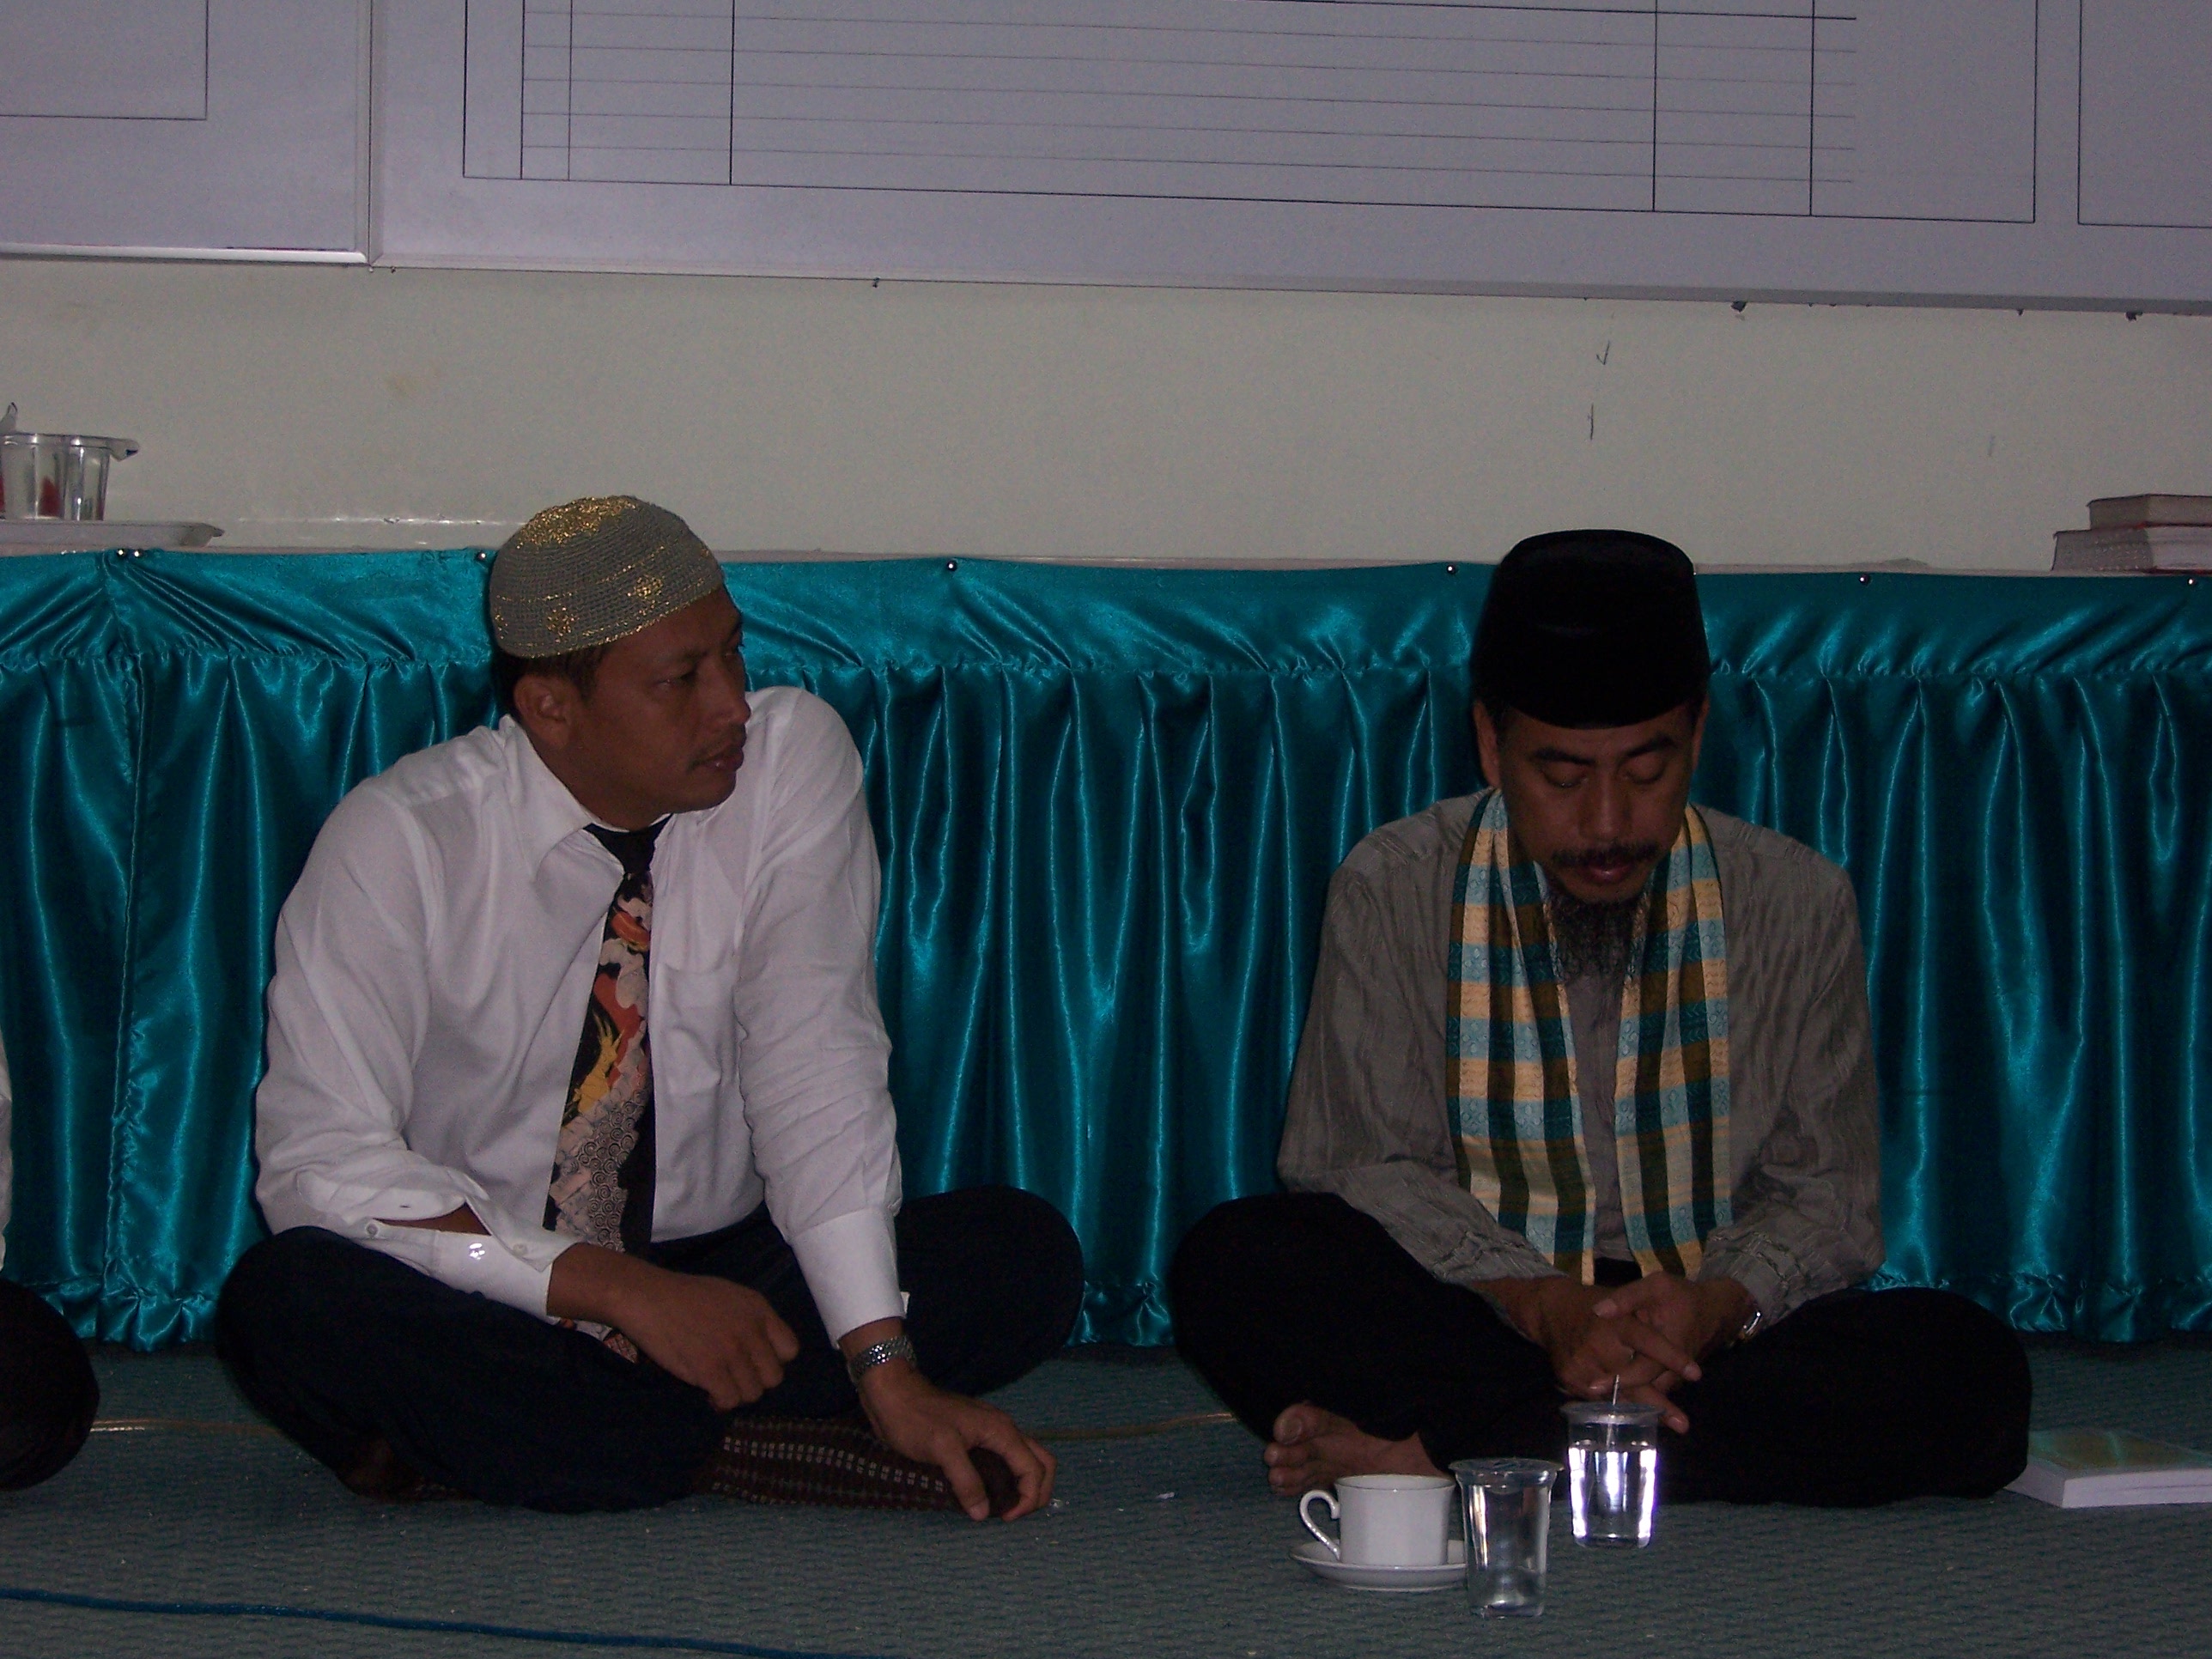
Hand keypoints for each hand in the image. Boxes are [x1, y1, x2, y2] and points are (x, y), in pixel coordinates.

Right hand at [549, 1245, 799, 1409]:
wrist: (648, 1298)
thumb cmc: (684, 1296)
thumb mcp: (730, 1295)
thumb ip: (751, 1320)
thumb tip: (761, 1351)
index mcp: (759, 1309)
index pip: (790, 1350)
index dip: (772, 1361)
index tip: (753, 1363)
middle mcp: (751, 1330)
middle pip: (773, 1378)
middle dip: (754, 1382)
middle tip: (733, 1378)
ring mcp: (732, 1351)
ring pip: (752, 1393)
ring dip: (735, 1394)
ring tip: (717, 1385)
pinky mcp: (710, 1369)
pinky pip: (729, 1400)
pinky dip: (719, 1402)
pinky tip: (707, 1392)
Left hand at [847, 1330, 1055, 1521]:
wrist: (894, 1393)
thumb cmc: (917, 1419)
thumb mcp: (942, 1450)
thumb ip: (966, 1481)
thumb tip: (983, 1513)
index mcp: (1001, 1431)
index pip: (1034, 1469)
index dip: (1028, 1498)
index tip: (1005, 1518)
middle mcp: (1003, 1430)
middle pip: (1041, 1461)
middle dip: (1036, 1492)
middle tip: (1013, 1515)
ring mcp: (990, 1432)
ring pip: (1025, 1459)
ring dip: (1023, 1485)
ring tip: (1003, 1508)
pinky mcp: (976, 1437)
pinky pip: (1004, 1459)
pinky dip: (1007, 1478)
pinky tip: (987, 1493)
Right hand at [1478, 1275, 1704, 1432]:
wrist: (1550, 1308)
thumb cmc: (1596, 1304)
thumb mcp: (1623, 1301)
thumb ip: (1647, 1322)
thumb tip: (1678, 1342)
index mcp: (1614, 1322)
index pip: (1648, 1341)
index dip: (1672, 1357)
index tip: (1696, 1373)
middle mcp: (1596, 1344)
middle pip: (1632, 1380)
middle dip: (1658, 1404)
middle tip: (1682, 1424)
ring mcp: (1581, 1364)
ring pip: (1616, 1395)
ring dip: (1641, 1411)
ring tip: (1667, 1424)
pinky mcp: (1569, 1378)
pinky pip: (1598, 1399)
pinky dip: (1618, 1408)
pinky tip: (1636, 1418)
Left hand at [1592, 1274, 1751, 1385]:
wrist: (1715, 1311)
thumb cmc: (1683, 1296)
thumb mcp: (1657, 1286)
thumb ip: (1627, 1298)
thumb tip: (1598, 1310)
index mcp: (1671, 1346)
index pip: (1643, 1370)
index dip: (1619, 1379)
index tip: (1592, 1386)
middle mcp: (1675, 1369)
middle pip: (1646, 1391)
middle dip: (1618, 1398)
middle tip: (1586, 1398)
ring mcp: (1676, 1377)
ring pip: (1650, 1396)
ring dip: (1626, 1401)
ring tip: (1593, 1403)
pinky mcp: (1673, 1379)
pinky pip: (1654, 1392)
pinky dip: (1635, 1395)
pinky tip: (1610, 1396)